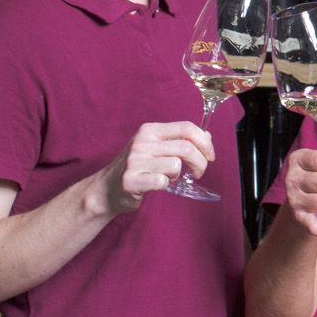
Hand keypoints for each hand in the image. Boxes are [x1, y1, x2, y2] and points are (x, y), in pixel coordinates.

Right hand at [99, 122, 215, 212]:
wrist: (106, 189)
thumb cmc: (137, 167)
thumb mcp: (156, 147)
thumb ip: (179, 140)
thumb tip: (207, 136)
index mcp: (150, 130)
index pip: (187, 128)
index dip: (205, 142)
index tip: (210, 156)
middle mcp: (142, 142)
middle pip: (186, 148)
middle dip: (201, 163)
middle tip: (199, 172)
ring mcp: (135, 161)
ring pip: (175, 165)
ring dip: (179, 175)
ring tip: (169, 177)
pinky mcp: (131, 180)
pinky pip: (161, 181)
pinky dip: (165, 185)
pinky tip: (157, 185)